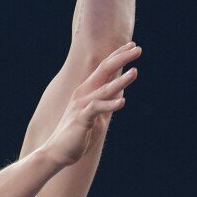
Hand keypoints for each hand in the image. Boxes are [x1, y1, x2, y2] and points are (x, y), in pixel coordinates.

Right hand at [42, 42, 140, 166]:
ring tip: (135, 72)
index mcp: (87, 90)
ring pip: (104, 89)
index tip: (132, 45)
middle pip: (104, 71)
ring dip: (120, 81)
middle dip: (121, 59)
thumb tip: (121, 91)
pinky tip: (122, 102)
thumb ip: (106, 100)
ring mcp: (82, 105)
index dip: (118, 55)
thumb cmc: (78, 133)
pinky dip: (110, 105)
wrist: (58, 150)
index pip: (104, 68)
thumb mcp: (96, 113)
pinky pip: (97, 109)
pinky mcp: (82, 119)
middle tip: (138, 49)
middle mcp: (83, 93)